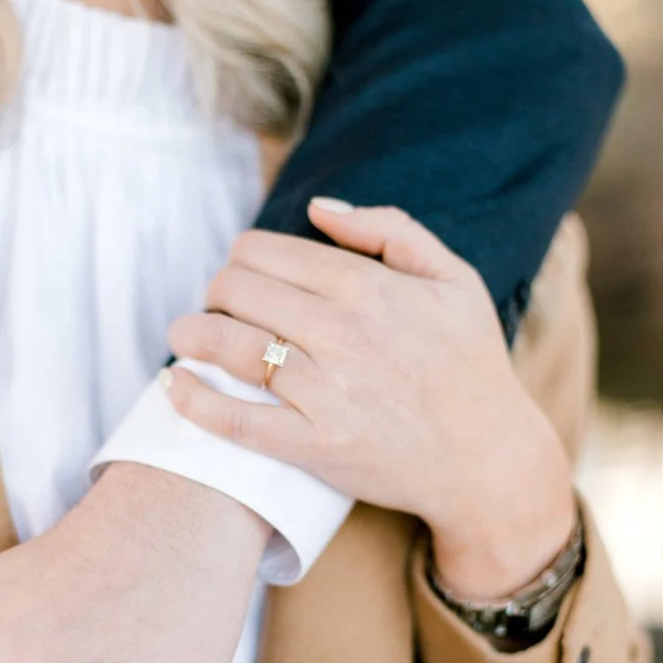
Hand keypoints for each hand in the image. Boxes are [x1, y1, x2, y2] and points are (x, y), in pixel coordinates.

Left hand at [167, 199, 578, 603]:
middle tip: (220, 301)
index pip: (269, 252)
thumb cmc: (470, 360)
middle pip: (238, 291)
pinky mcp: (312, 446)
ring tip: (185, 332)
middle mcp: (343, 334)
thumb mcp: (454, 277)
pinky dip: (193, 400)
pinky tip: (176, 385)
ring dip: (191, 333)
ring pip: (227, 347)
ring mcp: (325, 392)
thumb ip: (390, 229)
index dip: (242, 253)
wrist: (486, 454)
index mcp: (371, 287)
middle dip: (218, 289)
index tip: (243, 266)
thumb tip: (317, 208)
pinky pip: (234, 419)